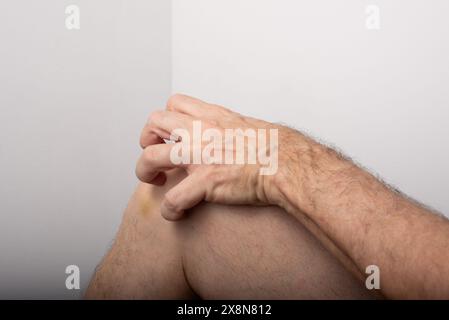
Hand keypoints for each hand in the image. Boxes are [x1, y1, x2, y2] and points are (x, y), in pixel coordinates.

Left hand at [136, 94, 304, 219]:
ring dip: (145, 171)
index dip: (166, 118)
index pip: (174, 102)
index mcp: (213, 117)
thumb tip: (228, 134)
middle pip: (154, 122)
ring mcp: (200, 156)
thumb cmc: (277, 148)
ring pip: (150, 157)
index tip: (170, 133)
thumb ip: (229, 128)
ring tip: (154, 182)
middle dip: (147, 138)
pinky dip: (169, 210)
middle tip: (155, 153)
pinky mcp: (205, 182)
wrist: (289, 164)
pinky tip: (177, 214)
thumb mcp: (249, 126)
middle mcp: (201, 132)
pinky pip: (172, 199)